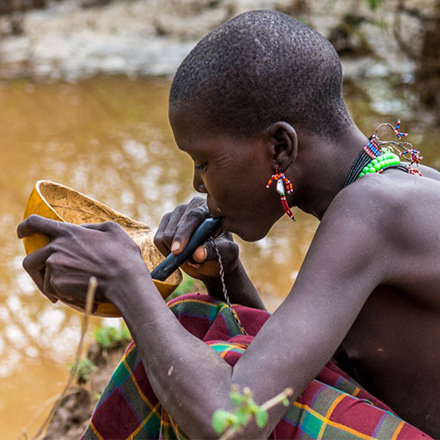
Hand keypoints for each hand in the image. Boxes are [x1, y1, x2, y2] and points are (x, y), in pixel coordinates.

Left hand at [17, 215, 147, 307]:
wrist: (125, 281)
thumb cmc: (124, 256)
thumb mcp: (113, 230)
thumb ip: (93, 227)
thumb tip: (82, 229)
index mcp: (68, 232)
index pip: (35, 223)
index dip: (25, 227)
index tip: (22, 233)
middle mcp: (56, 248)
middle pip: (30, 260)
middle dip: (36, 270)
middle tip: (49, 278)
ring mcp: (54, 267)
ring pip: (43, 279)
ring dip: (55, 284)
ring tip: (74, 289)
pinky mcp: (57, 284)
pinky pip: (53, 291)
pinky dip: (65, 294)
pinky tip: (82, 294)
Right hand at [154, 197, 239, 282]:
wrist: (214, 260)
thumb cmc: (224, 253)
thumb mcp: (227, 253)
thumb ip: (214, 250)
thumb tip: (198, 253)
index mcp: (210, 208)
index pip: (193, 216)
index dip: (184, 233)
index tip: (177, 251)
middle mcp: (192, 206)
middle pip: (176, 225)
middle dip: (181, 248)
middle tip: (194, 262)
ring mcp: (177, 213)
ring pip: (165, 234)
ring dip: (175, 252)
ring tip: (191, 259)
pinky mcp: (166, 223)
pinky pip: (157, 239)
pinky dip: (166, 252)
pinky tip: (180, 256)